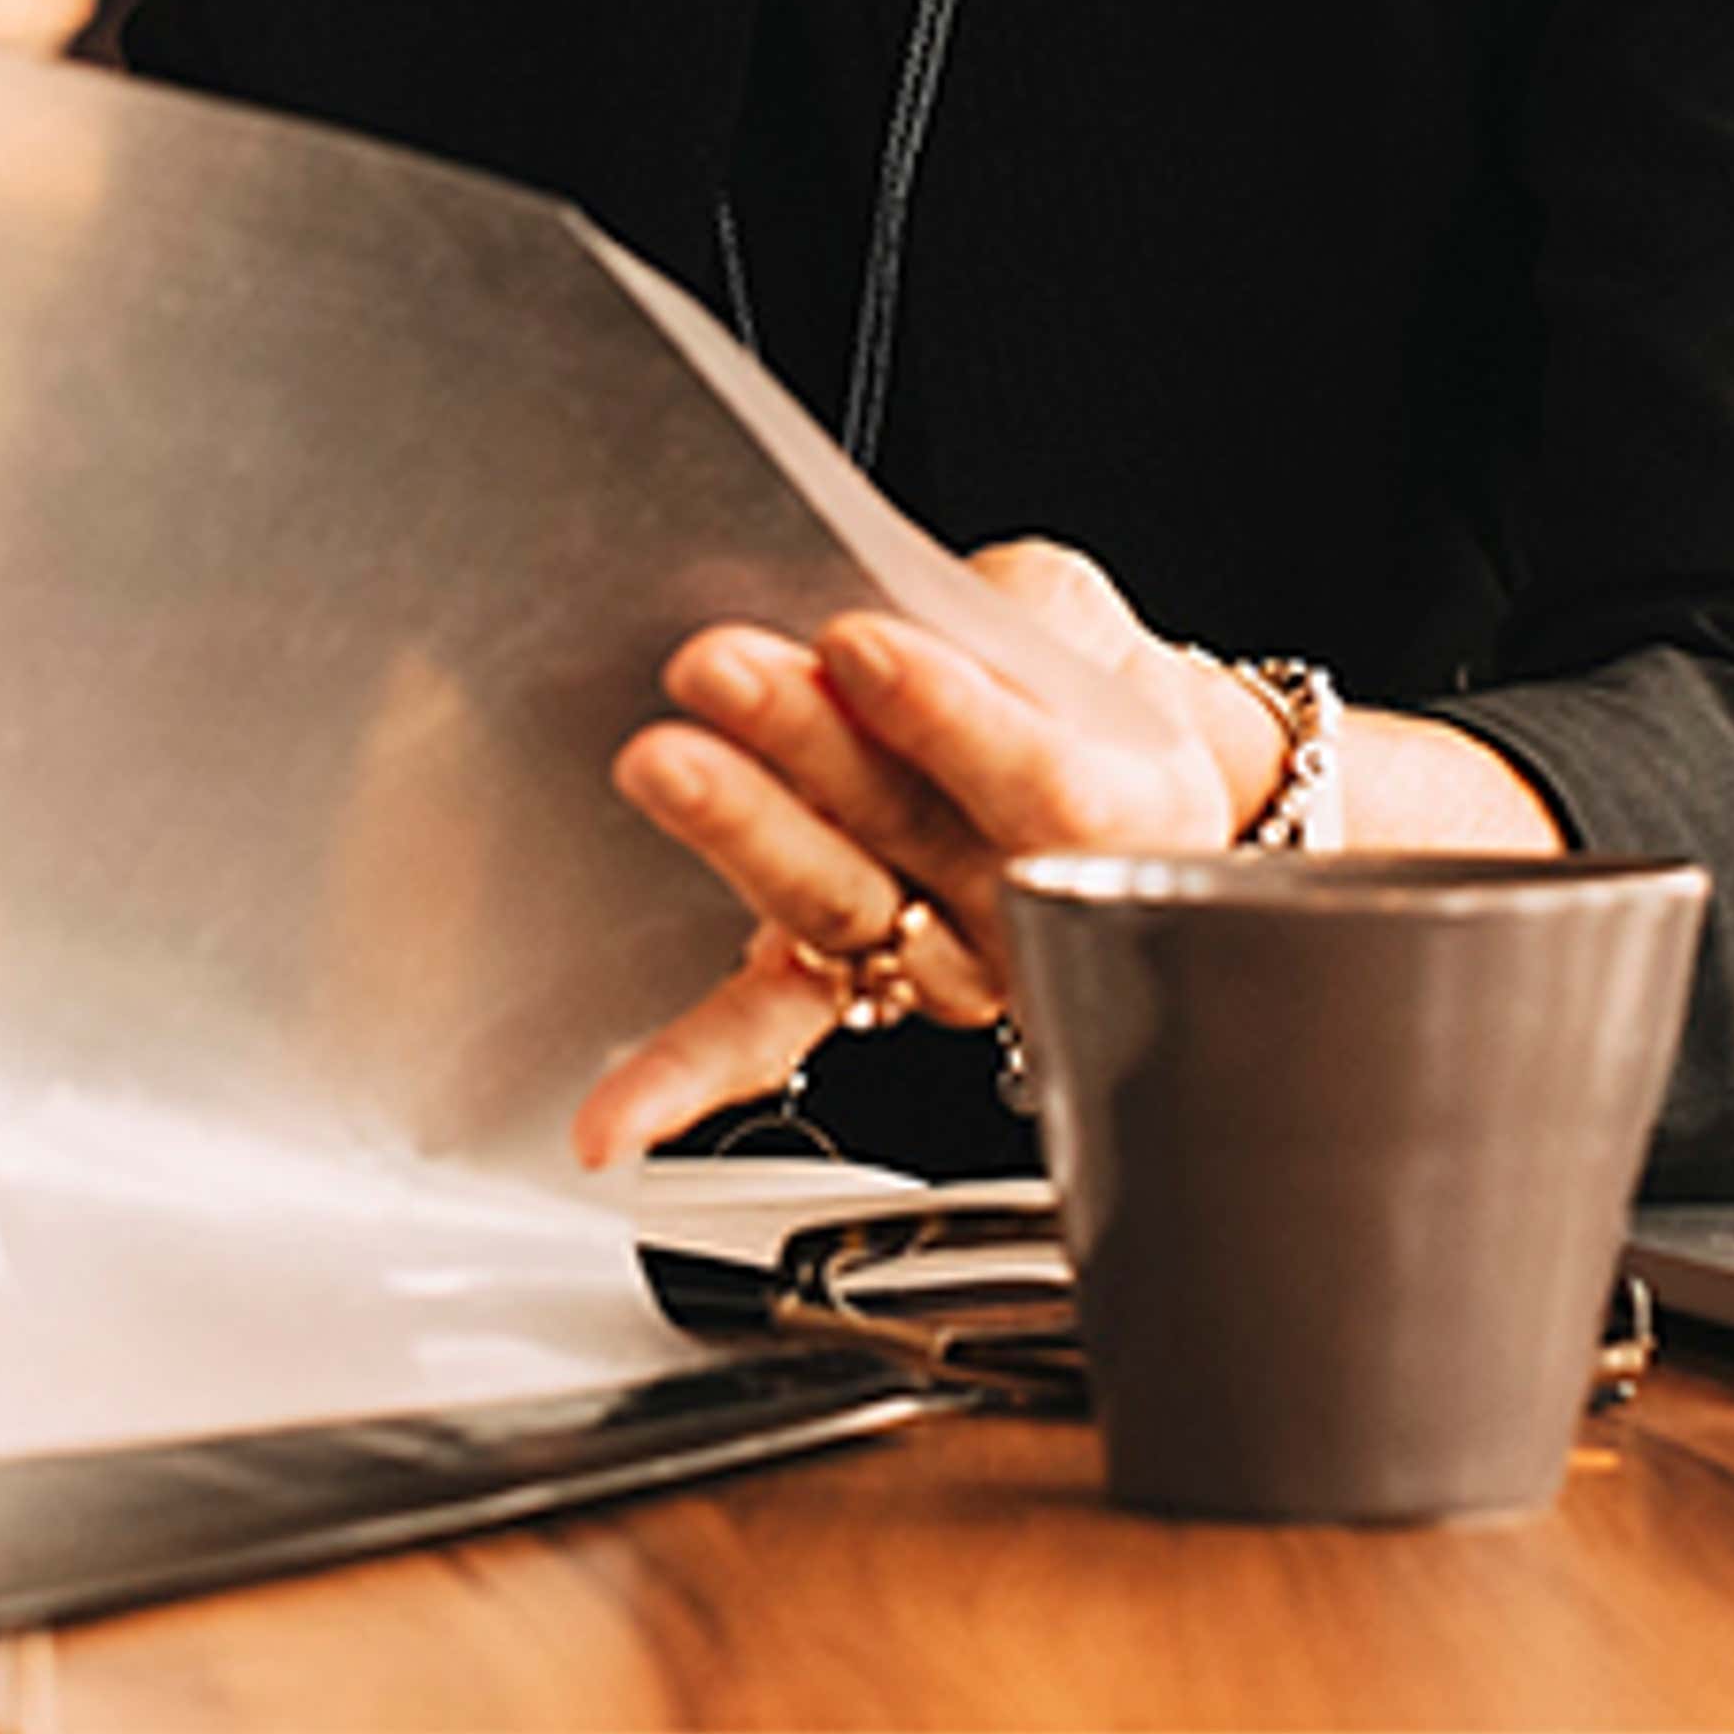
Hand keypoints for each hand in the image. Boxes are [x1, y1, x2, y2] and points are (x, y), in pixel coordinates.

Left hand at [571, 539, 1274, 1168]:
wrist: (1096, 773)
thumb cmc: (1074, 686)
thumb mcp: (1069, 619)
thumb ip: (1012, 622)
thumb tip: (903, 613)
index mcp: (1121, 817)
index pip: (1037, 779)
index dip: (947, 713)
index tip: (858, 643)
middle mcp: (1024, 911)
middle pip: (913, 834)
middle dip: (807, 742)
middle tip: (717, 666)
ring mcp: (930, 963)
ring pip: (830, 907)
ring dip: (738, 834)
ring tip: (659, 761)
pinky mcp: (842, 986)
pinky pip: (766, 1032)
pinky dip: (684, 1072)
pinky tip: (612, 1121)